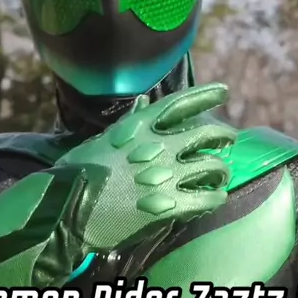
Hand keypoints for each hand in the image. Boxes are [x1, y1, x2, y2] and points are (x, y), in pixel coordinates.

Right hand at [55, 82, 236, 251]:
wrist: (67, 207)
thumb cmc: (78, 171)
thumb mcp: (102, 140)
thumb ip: (130, 123)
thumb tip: (144, 101)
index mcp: (140, 127)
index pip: (181, 103)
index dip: (205, 95)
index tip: (224, 91)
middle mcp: (160, 146)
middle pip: (207, 133)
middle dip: (223, 135)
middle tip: (229, 141)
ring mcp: (168, 176)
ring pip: (213, 166)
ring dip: (221, 170)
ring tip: (222, 175)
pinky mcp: (170, 206)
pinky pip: (207, 198)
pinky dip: (216, 197)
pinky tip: (216, 199)